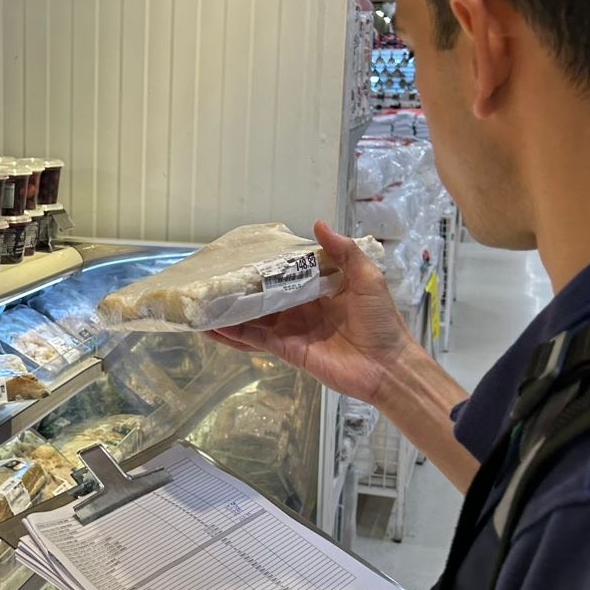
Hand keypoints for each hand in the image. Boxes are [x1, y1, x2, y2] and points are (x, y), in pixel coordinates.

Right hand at [212, 221, 414, 404]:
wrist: (387, 365)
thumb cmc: (381, 321)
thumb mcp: (367, 278)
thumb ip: (344, 252)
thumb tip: (317, 223)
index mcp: (320, 288)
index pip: (287, 272)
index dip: (266, 264)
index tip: (242, 254)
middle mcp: (301, 307)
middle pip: (264, 295)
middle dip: (241, 288)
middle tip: (213, 277)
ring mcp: (292, 329)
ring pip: (254, 317)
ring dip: (230, 312)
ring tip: (202, 303)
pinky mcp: (286, 350)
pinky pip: (256, 340)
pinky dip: (234, 335)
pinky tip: (212, 329)